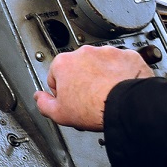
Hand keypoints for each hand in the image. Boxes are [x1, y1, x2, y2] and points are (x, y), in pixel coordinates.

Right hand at [35, 44, 150, 131]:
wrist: (127, 106)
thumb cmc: (94, 107)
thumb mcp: (60, 114)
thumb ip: (44, 104)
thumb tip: (39, 98)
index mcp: (63, 63)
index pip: (56, 76)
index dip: (63, 91)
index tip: (71, 100)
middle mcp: (84, 53)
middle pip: (79, 67)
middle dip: (83, 80)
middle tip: (90, 98)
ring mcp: (107, 53)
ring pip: (101, 63)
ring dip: (103, 74)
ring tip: (108, 93)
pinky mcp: (127, 56)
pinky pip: (122, 63)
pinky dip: (122, 72)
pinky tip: (121, 86)